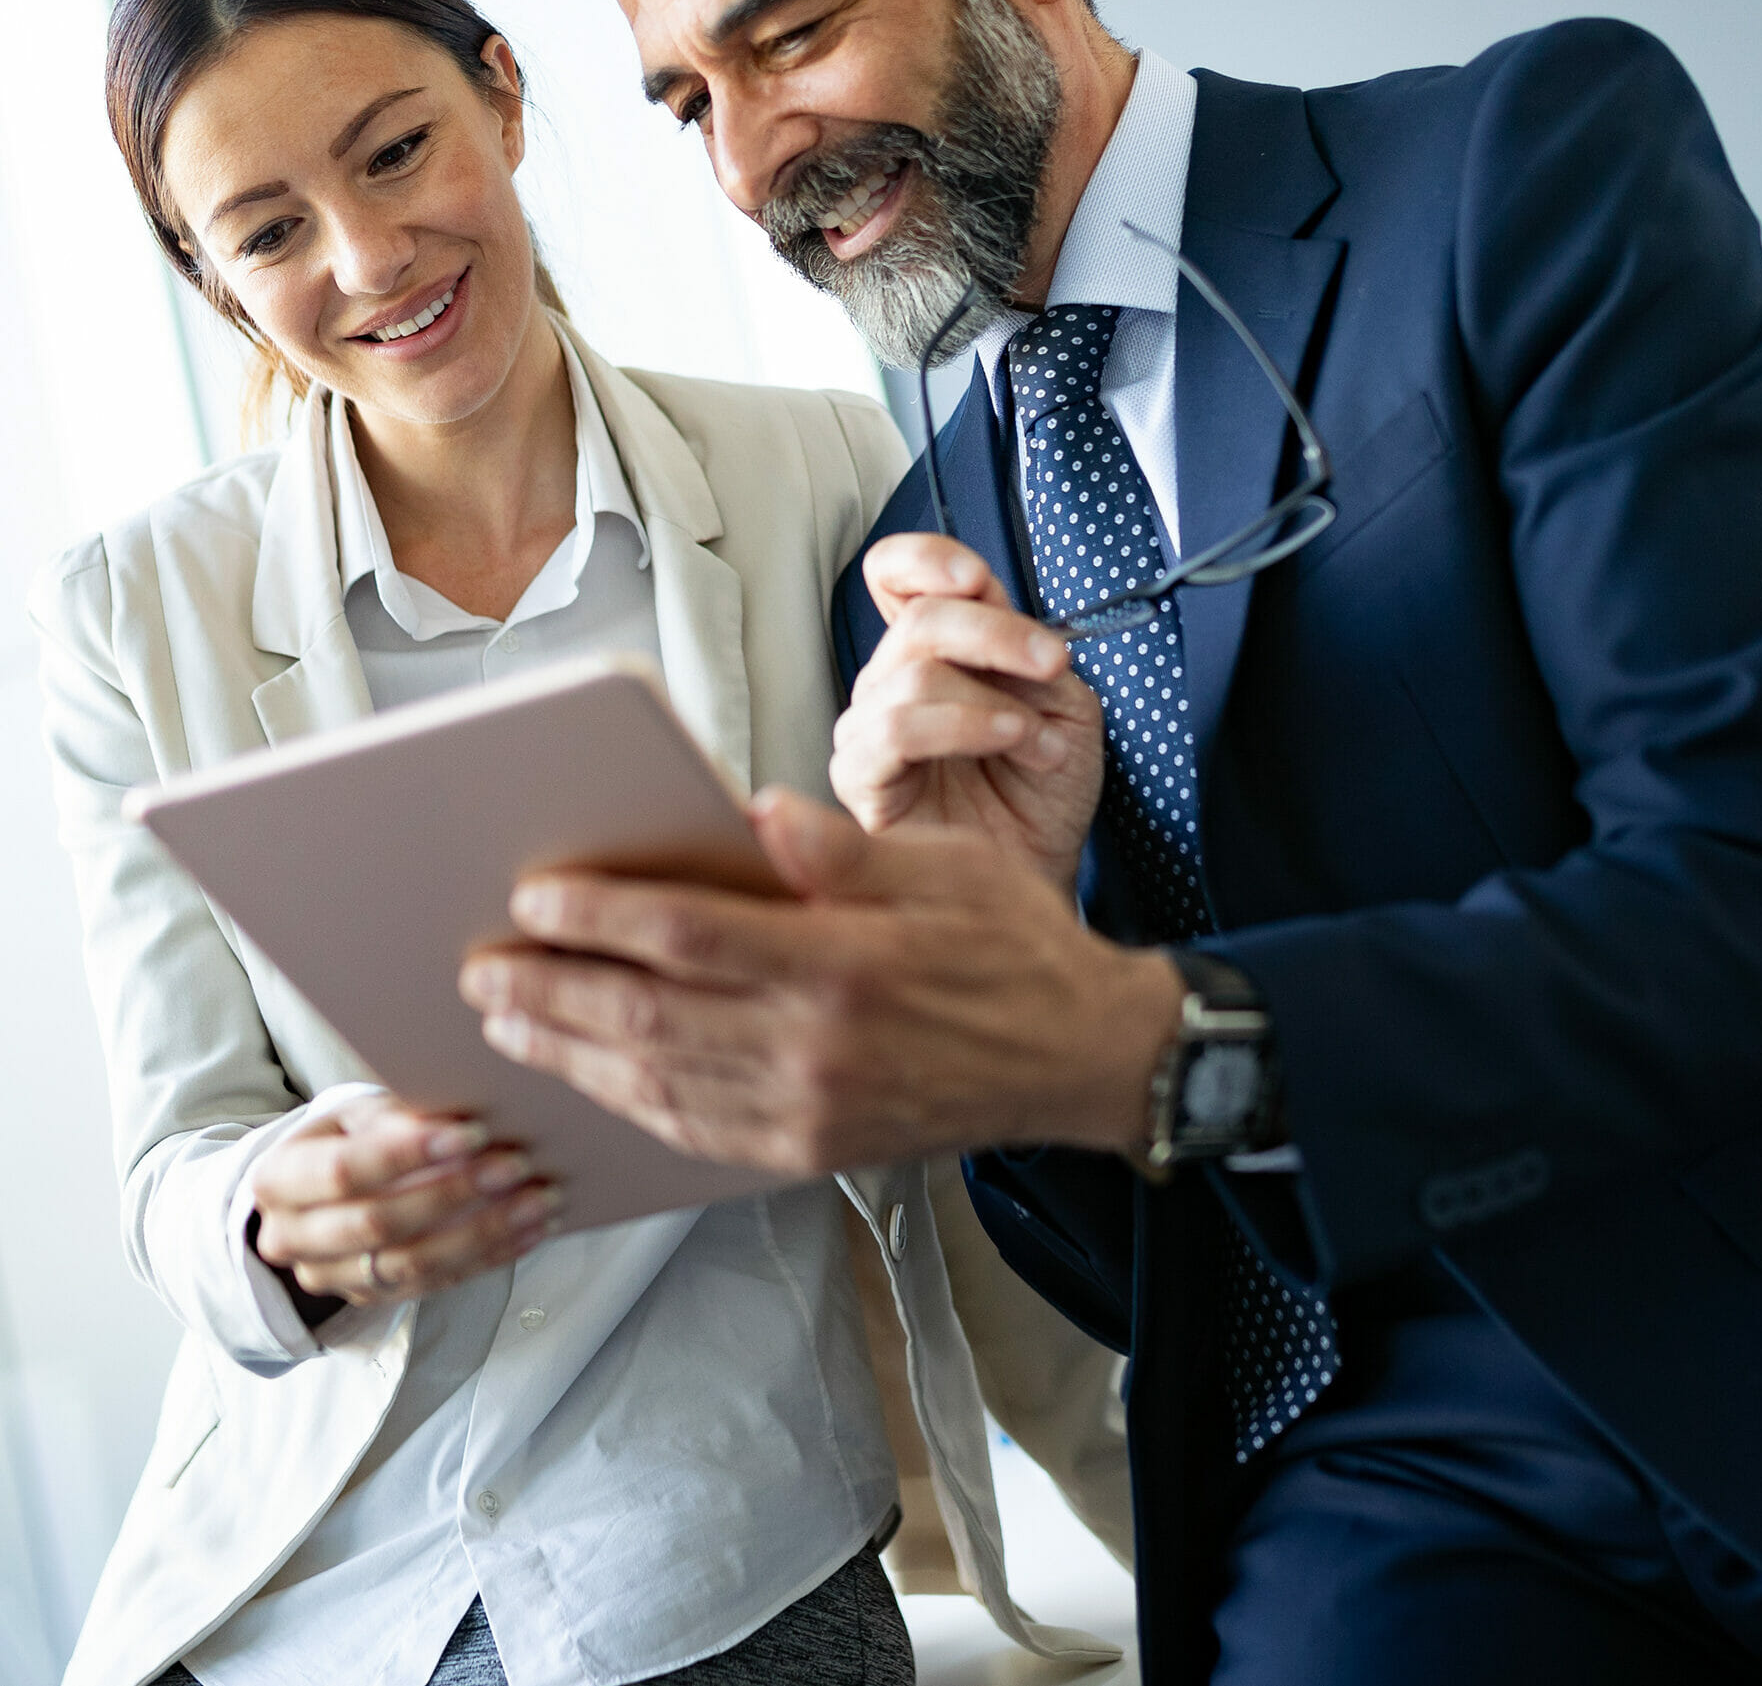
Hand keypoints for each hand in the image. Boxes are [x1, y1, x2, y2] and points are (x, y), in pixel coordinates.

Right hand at [250, 1093, 561, 1308]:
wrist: (317, 1192)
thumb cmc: (349, 1136)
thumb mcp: (358, 1113)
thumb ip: (397, 1116)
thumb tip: (463, 1115)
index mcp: (279, 1179)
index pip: (343, 1171)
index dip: (408, 1154)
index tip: (473, 1133)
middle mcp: (291, 1238)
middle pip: (379, 1224)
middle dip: (454, 1194)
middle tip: (517, 1166)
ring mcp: (330, 1278)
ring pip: (411, 1265)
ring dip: (483, 1232)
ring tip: (538, 1201)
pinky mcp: (370, 1300)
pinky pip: (435, 1285)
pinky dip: (489, 1257)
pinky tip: (531, 1230)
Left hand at [459, 789, 1183, 1176]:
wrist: (1077, 1058)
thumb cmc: (1010, 946)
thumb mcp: (943, 867)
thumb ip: (838, 850)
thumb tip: (751, 817)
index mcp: (844, 963)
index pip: (689, 936)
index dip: (600, 915)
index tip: (533, 894)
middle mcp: (816, 1048)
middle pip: (648, 1019)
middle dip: (548, 992)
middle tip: (479, 968)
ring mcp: (808, 1111)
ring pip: (655, 1084)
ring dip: (568, 1054)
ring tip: (504, 1024)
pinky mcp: (809, 1149)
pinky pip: (694, 1131)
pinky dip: (626, 1106)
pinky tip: (587, 1079)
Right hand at [830, 534, 1104, 891]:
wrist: (1044, 871)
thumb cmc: (1044, 791)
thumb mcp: (1059, 701)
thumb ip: (1025, 646)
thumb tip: (993, 602)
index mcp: (935, 649)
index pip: (895, 574)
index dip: (925, 559)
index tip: (975, 577)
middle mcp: (892, 681)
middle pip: (918, 618)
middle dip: (996, 632)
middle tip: (1051, 663)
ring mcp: (869, 729)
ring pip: (911, 673)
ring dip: (993, 700)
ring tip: (1041, 740)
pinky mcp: (861, 780)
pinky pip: (893, 731)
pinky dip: (962, 726)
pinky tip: (1011, 742)